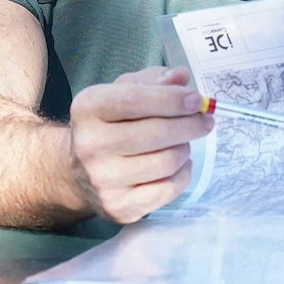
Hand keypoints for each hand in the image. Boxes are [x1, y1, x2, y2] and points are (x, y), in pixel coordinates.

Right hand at [69, 67, 213, 223]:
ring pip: (166, 162)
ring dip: (184, 149)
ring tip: (182, 143)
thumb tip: (181, 77)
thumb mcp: (123, 92)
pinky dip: (183, 174)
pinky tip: (178, 164)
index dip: (172, 99)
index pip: (135, 100)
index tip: (197, 100)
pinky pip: (168, 189)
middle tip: (205, 121)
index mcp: (88, 109)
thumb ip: (153, 81)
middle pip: (156, 133)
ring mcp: (103, 180)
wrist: (78, 173)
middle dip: (190, 125)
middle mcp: (90, 145)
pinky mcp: (118, 206)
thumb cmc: (109, 125)